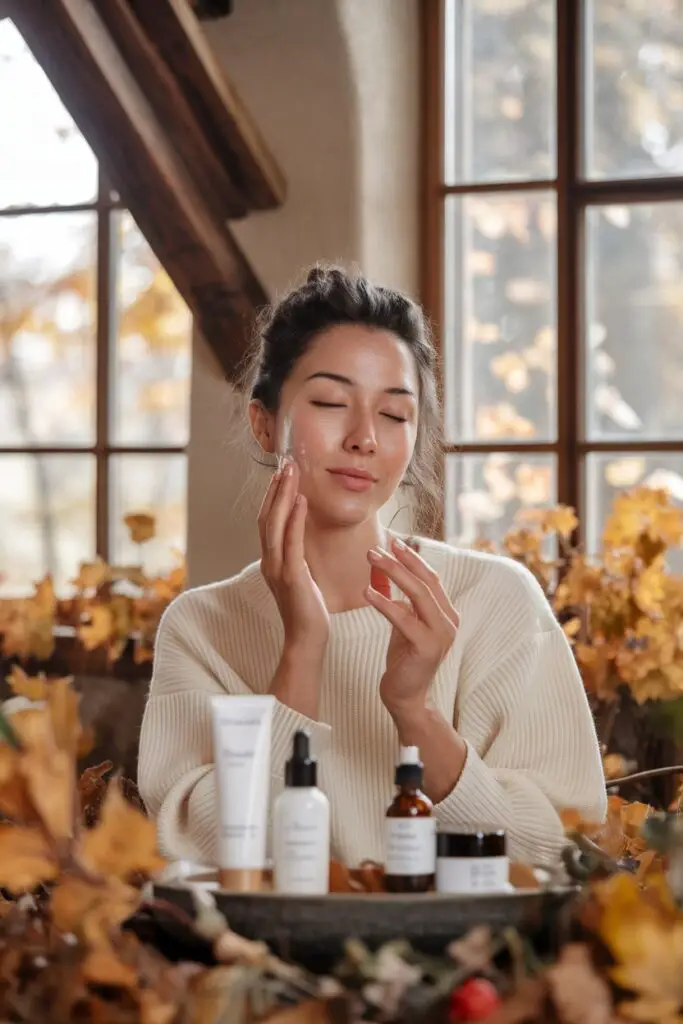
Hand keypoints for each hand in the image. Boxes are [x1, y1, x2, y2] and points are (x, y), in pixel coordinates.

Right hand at [258, 461, 329, 657]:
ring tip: (291, 472)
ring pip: (275, 524)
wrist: (306, 640)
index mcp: (271, 560)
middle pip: (267, 516)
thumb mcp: (300, 577)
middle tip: (286, 462)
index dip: (272, 495)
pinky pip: (291, 542)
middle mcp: (269, 561)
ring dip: (283, 496)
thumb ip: (296, 557)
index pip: (268, 521)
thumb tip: (300, 538)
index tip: (282, 473)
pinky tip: (300, 501)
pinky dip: (295, 519)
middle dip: (276, 488)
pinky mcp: (291, 577)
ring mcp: (278, 569)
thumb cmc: (307, 610)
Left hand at [366, 538, 458, 718]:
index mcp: (446, 613)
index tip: (392, 542)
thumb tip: (379, 568)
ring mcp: (441, 634)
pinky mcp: (427, 647)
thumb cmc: (404, 659)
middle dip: (401, 561)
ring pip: (418, 594)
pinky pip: (404, 618)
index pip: (431, 578)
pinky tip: (366, 592)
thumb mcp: (401, 622)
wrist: (406, 696)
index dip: (412, 558)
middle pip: (426, 581)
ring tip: (371, 559)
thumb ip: (396, 596)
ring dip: (393, 573)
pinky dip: (385, 602)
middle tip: (377, 547)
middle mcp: (449, 621)